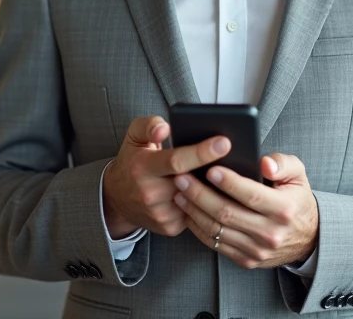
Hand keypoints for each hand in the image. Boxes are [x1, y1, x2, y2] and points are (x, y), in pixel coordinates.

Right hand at [101, 115, 231, 238]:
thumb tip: (166, 128)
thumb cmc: (132, 162)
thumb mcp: (134, 137)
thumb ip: (149, 125)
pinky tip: (212, 190)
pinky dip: (205, 202)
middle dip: (214, 170)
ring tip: (224, 173)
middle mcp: (150, 193)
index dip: (202, 152)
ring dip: (212, 188)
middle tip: (235, 157)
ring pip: (198, 200)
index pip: (177, 160)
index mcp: (143, 167)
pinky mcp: (169, 227)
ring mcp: (161, 213)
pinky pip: (196, 214)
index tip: (225, 142)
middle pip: (192, 181)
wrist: (117, 198)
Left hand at [172, 153, 318, 269]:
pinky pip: (216, 245)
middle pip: (228, 213)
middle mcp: (271, 233)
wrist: (307, 237)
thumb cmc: (296, 198)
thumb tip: (264, 162)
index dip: (229, 183)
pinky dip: (198, 228)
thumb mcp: (298, 174)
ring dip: (194, 211)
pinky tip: (188, 212)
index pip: (252, 195)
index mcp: (284, 209)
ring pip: (218, 230)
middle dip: (200, 194)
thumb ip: (284, 163)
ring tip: (179, 193)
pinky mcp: (247, 260)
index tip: (209, 169)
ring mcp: (257, 250)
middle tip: (182, 178)